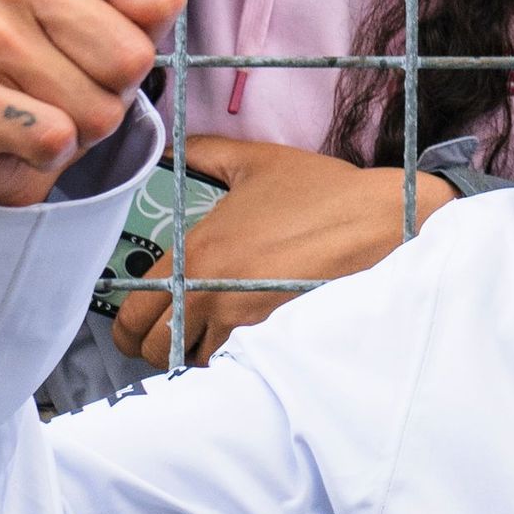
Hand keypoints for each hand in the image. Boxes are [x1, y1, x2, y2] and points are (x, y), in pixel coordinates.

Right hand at [0, 0, 203, 208]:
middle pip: (131, 57)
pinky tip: (23, 128)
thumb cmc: (71, 38)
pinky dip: (50, 150)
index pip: (162, 1)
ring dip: (86, 119)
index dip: (151, 31)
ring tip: (53, 96)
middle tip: (81, 70)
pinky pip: (51, 139)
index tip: (112, 24)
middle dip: (119, 83)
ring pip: (94, 107)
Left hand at [104, 132, 455, 366]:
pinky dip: (235, 362)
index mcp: (196, 252)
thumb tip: (171, 145)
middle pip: (154, 349)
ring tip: (214, 336)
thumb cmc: (322, 191)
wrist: (383, 221)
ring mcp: (244, 323)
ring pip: (195, 363)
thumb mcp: (258, 161)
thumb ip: (204, 152)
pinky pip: (237, 368)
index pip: (132, 313)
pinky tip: (246, 343)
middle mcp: (210, 292)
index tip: (141, 325)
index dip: (130, 327)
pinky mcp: (277, 342)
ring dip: (200, 354)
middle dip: (160, 346)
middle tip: (176, 334)